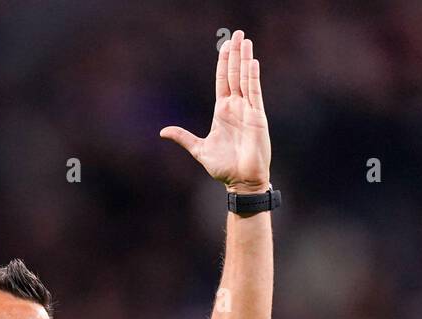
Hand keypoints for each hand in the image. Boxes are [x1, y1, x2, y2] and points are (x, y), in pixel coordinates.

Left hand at [160, 30, 270, 193]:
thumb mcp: (199, 149)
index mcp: (222, 111)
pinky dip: (253, 78)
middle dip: (235, 54)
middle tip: (238, 34)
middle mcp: (236, 107)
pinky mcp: (257, 117)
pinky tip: (252, 62)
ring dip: (245, 60)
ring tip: (246, 41)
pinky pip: (254, 93)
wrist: (240, 181)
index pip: (223, 81)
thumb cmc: (224, 167)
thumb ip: (183, 138)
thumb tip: (163, 132)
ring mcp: (247, 111)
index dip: (223, 63)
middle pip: (234, 75)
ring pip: (245, 79)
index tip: (224, 45)